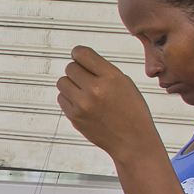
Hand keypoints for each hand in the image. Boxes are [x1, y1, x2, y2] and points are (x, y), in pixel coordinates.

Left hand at [56, 46, 163, 162]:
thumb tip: (80, 59)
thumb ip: (103, 70)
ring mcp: (82, 105)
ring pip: (62, 82)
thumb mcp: (125, 83)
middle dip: (77, 70)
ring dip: (70, 83)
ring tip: (83, 90)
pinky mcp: (74, 117)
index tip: (78, 55)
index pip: (82, 54)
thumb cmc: (132, 110)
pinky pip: (61, 98)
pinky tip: (82, 102)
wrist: (132, 140)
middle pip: (70, 67)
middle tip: (86, 77)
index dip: (78, 53)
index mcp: (111, 77)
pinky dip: (68, 98)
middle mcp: (94, 90)